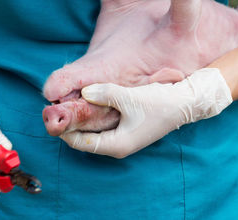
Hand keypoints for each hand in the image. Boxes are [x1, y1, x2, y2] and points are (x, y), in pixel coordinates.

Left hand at [60, 68, 231, 158]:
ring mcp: (122, 139)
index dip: (65, 129)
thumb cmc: (159, 103)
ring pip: (93, 133)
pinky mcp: (126, 130)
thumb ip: (104, 94)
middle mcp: (117, 146)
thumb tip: (84, 92)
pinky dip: (93, 117)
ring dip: (81, 121)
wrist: (185, 103)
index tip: (52, 115)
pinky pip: (102, 127)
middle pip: (84, 139)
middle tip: (58, 108)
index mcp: (116, 145)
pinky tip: (87, 104)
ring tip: (69, 105)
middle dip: (71, 125)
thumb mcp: (129, 98)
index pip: (80, 142)